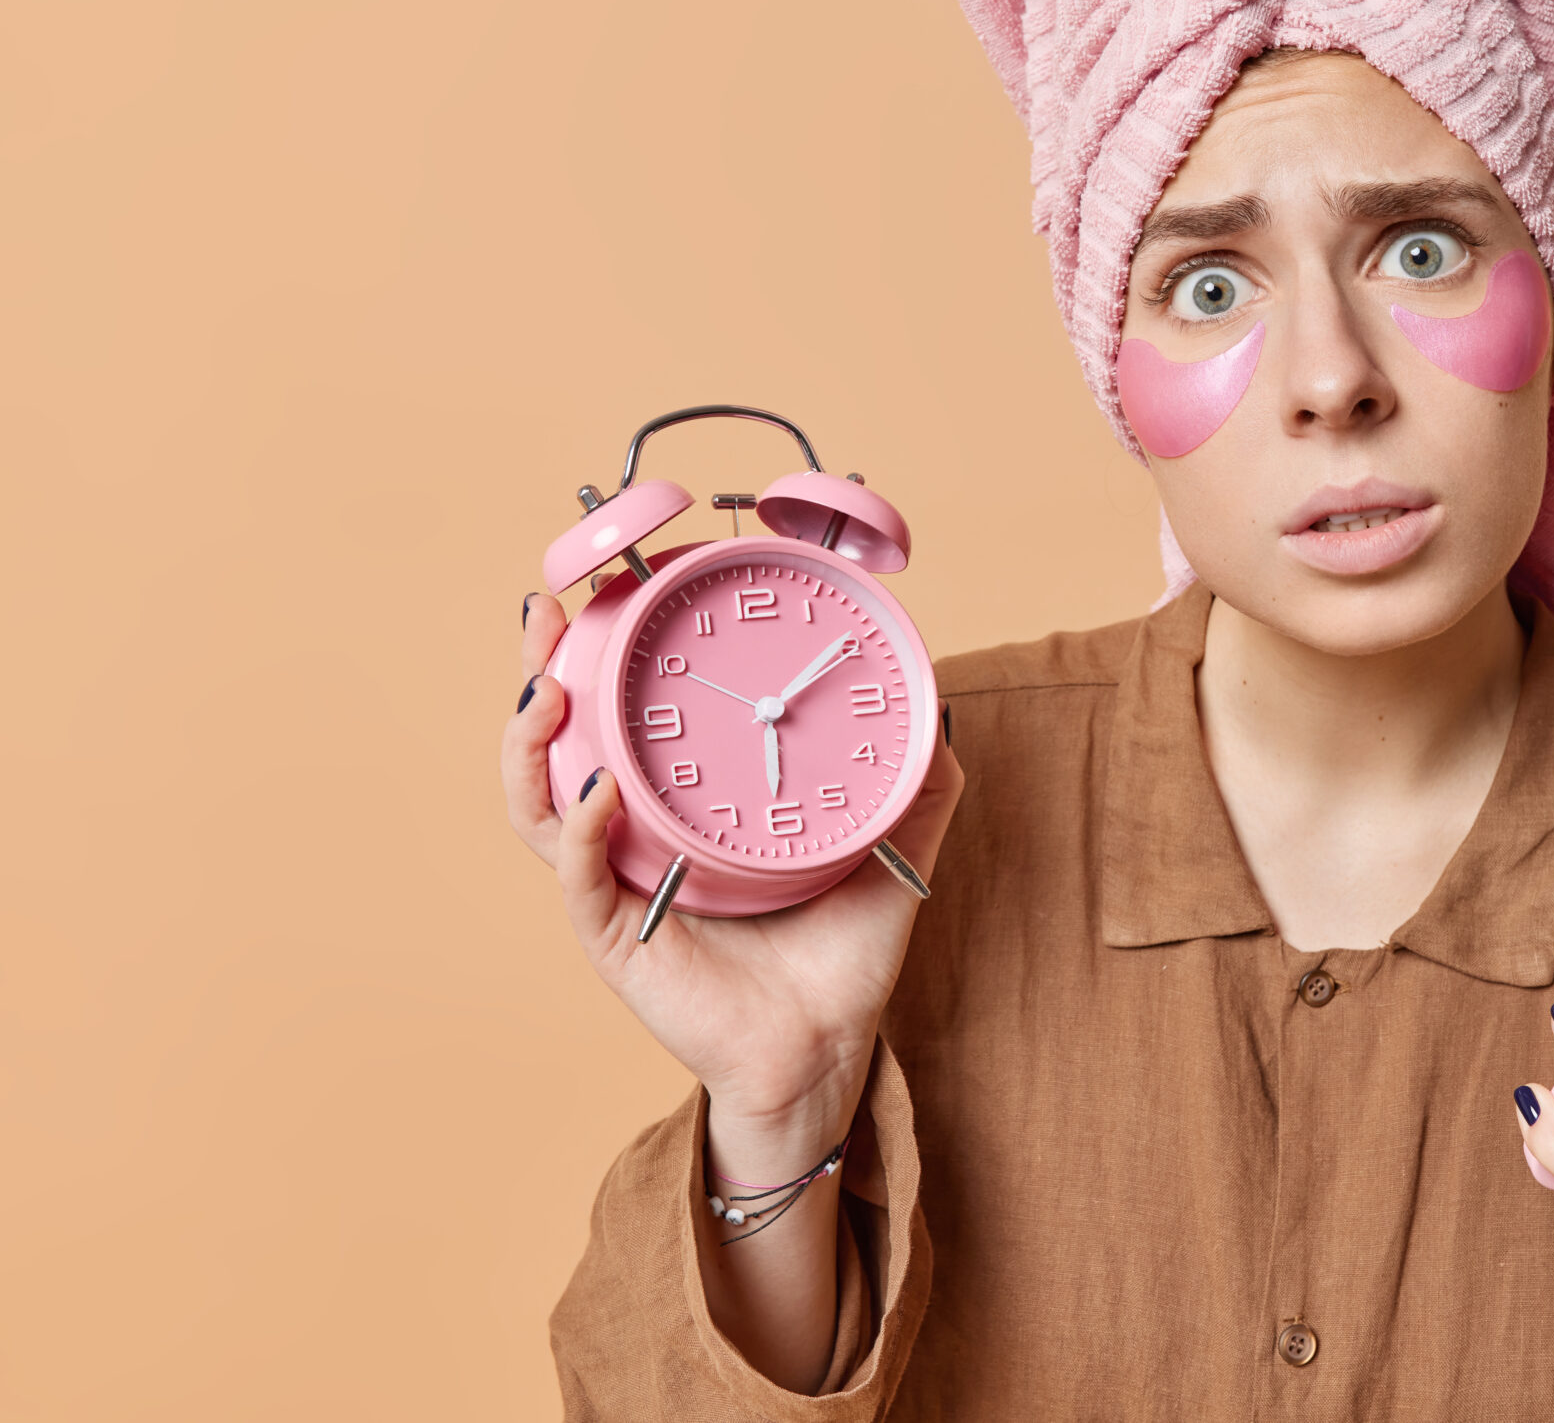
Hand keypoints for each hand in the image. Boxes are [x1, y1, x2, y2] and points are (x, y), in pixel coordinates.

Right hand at [502, 594, 965, 1135]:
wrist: (830, 1049)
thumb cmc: (842, 954)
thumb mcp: (889, 847)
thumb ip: (916, 778)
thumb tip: (934, 699)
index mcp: (684, 806)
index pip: (626, 715)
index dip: (603, 652)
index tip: (605, 588)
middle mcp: (636, 837)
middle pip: (561, 744)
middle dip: (540, 671)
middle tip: (543, 613)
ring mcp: (617, 886)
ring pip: (542, 805)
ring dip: (533, 744)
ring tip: (547, 689)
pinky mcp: (617, 940)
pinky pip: (580, 879)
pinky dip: (580, 832)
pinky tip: (597, 792)